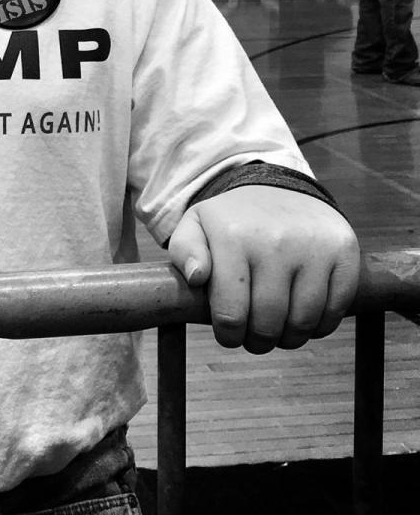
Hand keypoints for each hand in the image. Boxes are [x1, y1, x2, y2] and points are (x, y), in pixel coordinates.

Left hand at [168, 186, 359, 352]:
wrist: (280, 188)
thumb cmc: (232, 220)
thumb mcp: (195, 226)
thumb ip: (185, 252)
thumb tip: (197, 278)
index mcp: (232, 237)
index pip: (231, 313)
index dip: (229, 335)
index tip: (229, 335)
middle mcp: (275, 241)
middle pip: (269, 323)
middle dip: (258, 341)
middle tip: (254, 339)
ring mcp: (314, 247)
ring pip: (304, 321)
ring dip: (289, 338)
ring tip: (278, 332)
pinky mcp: (344, 252)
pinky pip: (335, 309)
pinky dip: (319, 326)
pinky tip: (303, 317)